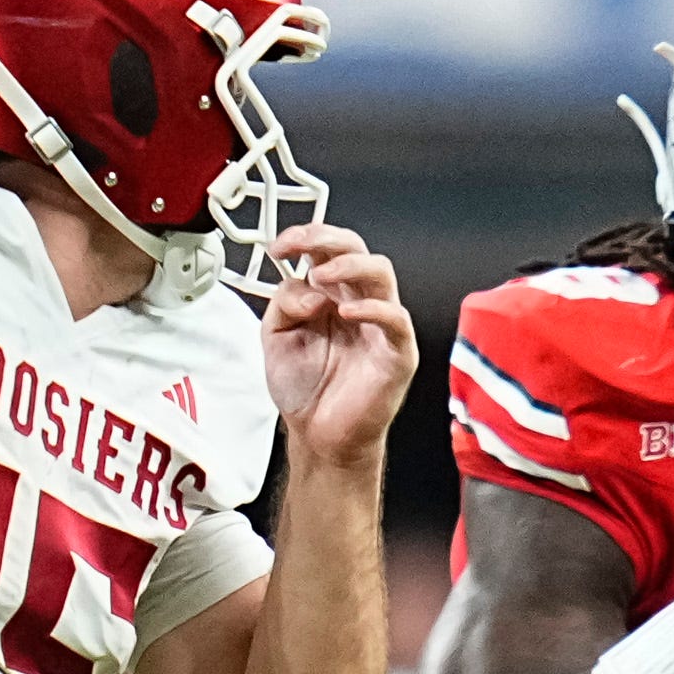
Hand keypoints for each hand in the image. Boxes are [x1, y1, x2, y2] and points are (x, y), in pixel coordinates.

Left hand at [255, 224, 417, 457]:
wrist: (319, 436)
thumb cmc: (306, 388)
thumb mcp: (276, 338)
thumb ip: (284, 304)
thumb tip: (307, 286)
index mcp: (330, 295)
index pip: (328, 250)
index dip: (306, 237)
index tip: (279, 245)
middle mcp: (357, 302)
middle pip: (357, 250)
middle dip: (328, 239)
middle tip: (302, 245)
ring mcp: (380, 324)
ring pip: (381, 273)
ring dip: (350, 265)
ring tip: (320, 275)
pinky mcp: (397, 352)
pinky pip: (396, 320)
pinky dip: (373, 309)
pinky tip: (346, 312)